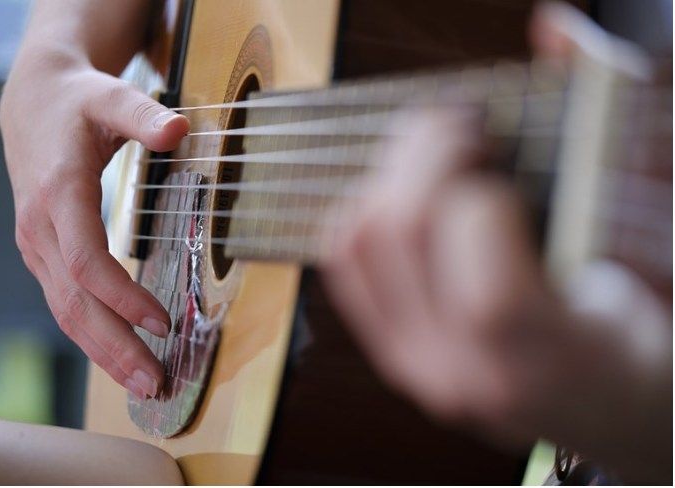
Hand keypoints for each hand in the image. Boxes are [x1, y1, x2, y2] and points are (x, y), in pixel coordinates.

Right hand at [0, 46, 188, 398]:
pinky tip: (120, 352)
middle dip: (115, 346)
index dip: (122, 296)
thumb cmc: (75, 102)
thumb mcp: (110, 97)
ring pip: (66, 311)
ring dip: (104, 351)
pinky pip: (67, 302)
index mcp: (58, 194)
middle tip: (155, 381)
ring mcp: (38, 244)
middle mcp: (40, 228)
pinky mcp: (45, 252)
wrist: (34, 104)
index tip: (163, 322)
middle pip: (74, 302)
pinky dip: (94, 332)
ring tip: (144, 381)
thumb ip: (144, 115)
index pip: (86, 261)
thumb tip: (180, 128)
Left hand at [321, 2, 670, 481]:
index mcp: (546, 357)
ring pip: (355, 243)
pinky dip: (365, 209)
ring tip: (437, 157)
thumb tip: (552, 28)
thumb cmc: (640, 337)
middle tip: (464, 127)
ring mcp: (415, 364)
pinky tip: (408, 194)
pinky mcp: (390, 350)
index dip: (480, 194)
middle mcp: (463, 369)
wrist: (607, 409)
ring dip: (389, 173)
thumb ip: (613, 134)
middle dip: (424, 151)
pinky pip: (343, 265)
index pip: (481, 274)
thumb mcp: (655, 243)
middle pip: (398, 234)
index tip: (500, 150)